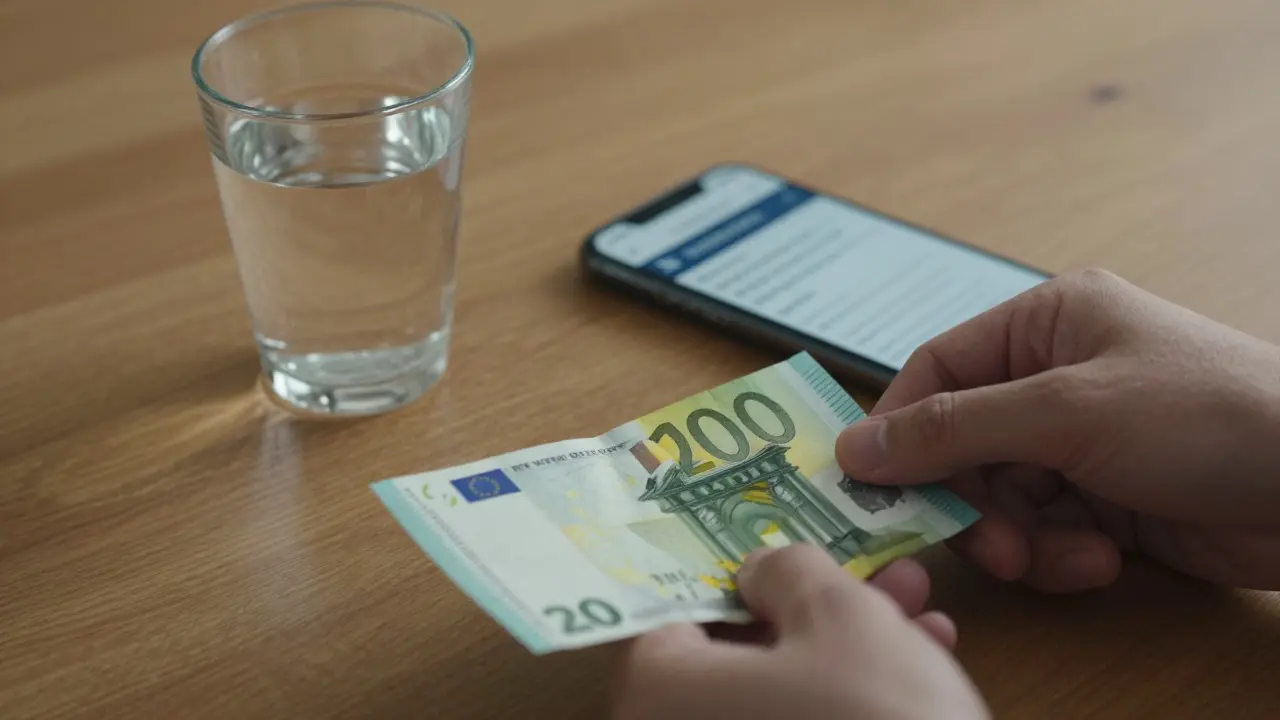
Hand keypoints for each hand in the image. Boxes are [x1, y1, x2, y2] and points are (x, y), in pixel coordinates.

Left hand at [612, 545, 986, 719]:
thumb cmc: (872, 713)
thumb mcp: (840, 614)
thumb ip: (788, 571)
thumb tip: (759, 572)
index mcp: (659, 692)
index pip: (677, 614)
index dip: (741, 577)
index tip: (791, 557)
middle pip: (740, 657)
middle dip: (816, 610)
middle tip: (876, 577)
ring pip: (782, 696)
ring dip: (852, 651)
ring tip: (920, 614)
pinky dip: (851, 706)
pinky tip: (924, 667)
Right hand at [836, 269, 1279, 590]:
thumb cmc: (1203, 417)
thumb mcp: (1067, 412)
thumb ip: (955, 429)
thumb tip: (854, 446)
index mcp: (1046, 322)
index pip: (939, 370)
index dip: (901, 429)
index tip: (868, 485)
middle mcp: (1057, 375)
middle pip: (964, 444)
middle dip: (972, 500)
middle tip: (987, 545)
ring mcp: (1084, 439)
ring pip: (1001, 496)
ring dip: (1019, 536)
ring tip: (1056, 557)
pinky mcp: (1108, 496)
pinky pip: (1045, 528)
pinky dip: (1059, 552)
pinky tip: (1099, 560)